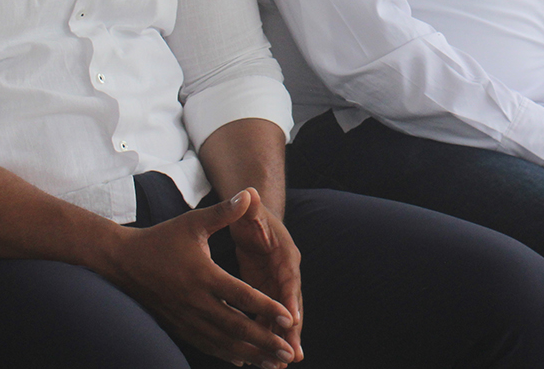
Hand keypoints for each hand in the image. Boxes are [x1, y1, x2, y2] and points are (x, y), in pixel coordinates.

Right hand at [106, 189, 299, 366]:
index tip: (288, 318)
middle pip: (236, 327)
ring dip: (250, 354)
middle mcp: (195, 301)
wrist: (123, 262)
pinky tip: (244, 361)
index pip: (241, 296)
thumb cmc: (162, 238)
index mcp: (203, 276)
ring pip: (222, 342)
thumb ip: (224, 211)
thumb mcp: (194, 221)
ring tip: (274, 363)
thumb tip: (250, 192)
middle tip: (288, 352)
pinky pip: (206, 345)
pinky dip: (227, 354)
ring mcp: (186, 318)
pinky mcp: (178, 326)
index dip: (266, 308)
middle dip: (264, 341)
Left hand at [229, 188, 302, 362]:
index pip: (290, 279)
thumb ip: (249, 206)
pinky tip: (262, 357)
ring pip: (282, 317)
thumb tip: (249, 192)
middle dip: (293, 331)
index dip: (292, 299)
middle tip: (294, 355)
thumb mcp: (250, 212)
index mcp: (285, 255)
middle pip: (292, 304)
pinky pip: (268, 317)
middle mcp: (286, 273)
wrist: (254, 220)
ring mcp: (277, 285)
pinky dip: (267, 335)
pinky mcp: (265, 292)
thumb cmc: (252, 216)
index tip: (293, 319)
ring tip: (280, 366)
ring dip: (281, 340)